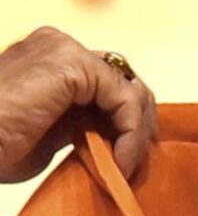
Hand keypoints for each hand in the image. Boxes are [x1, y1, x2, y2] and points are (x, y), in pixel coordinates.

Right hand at [0, 27, 157, 182]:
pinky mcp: (73, 63)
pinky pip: (124, 99)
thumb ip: (77, 126)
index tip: (129, 158)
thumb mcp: (43, 135)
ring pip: (129, 89)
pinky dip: (130, 133)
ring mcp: (65, 49)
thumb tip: (110, 139)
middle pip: (123, 81)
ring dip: (136, 133)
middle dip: (138, 123)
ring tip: (126, 170)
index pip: (106, 83)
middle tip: (137, 163)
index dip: (125, 120)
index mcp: (48, 59)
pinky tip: (119, 162)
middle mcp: (58, 45)